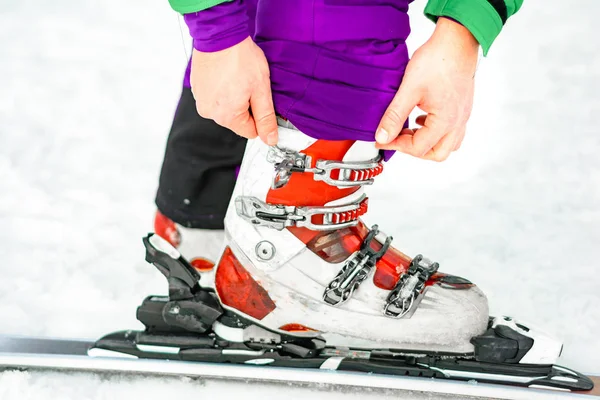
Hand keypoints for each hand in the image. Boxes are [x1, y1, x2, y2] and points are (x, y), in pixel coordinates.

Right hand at [190, 37, 277, 144]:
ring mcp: (200, 99)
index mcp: (226, 116)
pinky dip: (223, 88)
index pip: (250, 131)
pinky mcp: (196, 87)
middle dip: (246, 105)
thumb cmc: (240, 58)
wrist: (220, 34)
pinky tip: (227, 74)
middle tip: (249, 84)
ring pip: (226, 108)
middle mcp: (209, 112)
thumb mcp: (261, 90)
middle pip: (237, 120)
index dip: (260, 117)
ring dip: (234, 96)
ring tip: (237, 77)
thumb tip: (270, 139)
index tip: (261, 99)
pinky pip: (215, 96)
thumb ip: (266, 118)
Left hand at [375, 17, 479, 160]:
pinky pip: (451, 131)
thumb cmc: (437, 61)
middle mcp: (458, 122)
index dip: (397, 146)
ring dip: (427, 142)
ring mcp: (463, 115)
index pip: (419, 148)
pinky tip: (421, 118)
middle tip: (396, 138)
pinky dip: (435, 132)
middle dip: (414, 150)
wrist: (457, 40)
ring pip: (447, 144)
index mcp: (445, 121)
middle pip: (437, 154)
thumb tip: (382, 136)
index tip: (382, 139)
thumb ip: (395, 115)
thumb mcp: (409, 89)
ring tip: (408, 129)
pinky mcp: (462, 107)